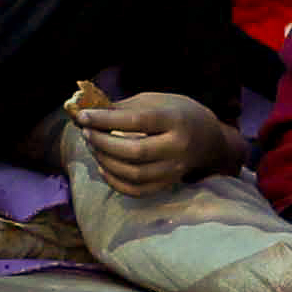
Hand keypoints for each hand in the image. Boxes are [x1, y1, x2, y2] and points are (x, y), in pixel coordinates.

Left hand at [72, 89, 233, 197]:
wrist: (209, 139)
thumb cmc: (177, 113)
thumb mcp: (155, 101)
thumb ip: (124, 108)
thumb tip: (88, 113)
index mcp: (175, 120)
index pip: (137, 121)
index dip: (106, 119)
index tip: (83, 116)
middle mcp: (178, 147)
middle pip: (135, 151)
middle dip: (103, 143)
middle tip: (86, 133)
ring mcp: (175, 169)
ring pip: (134, 174)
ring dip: (106, 161)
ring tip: (92, 147)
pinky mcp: (168, 183)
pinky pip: (138, 190)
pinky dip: (116, 182)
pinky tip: (103, 167)